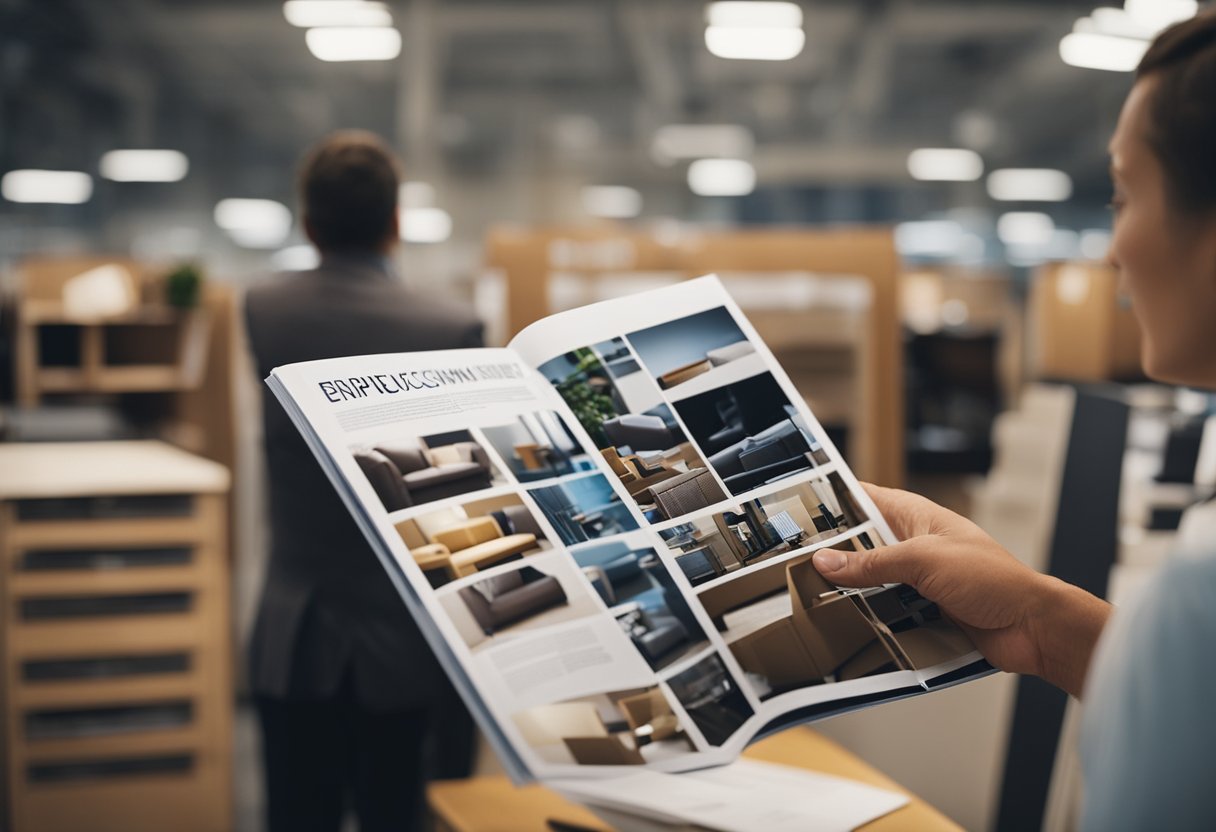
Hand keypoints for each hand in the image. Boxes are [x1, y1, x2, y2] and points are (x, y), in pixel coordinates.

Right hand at [812, 483, 1109, 696]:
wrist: (1033, 628)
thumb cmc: (995, 580)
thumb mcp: (924, 562)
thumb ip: (872, 563)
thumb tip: (826, 561)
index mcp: (916, 517)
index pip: (864, 499)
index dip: (832, 502)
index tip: (797, 511)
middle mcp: (914, 546)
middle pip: (860, 545)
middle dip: (831, 554)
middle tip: (793, 561)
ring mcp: (918, 580)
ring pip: (869, 582)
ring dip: (849, 591)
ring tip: (810, 596)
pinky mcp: (922, 612)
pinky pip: (884, 612)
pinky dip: (868, 618)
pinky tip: (846, 625)